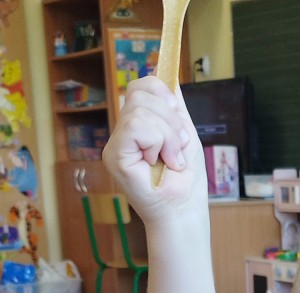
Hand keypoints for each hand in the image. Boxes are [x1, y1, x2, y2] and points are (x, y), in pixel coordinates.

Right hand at [103, 77, 205, 223]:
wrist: (184, 209)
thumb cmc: (185, 179)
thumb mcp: (183, 133)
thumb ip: (174, 108)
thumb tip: (170, 76)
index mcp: (136, 125)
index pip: (139, 87)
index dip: (161, 91)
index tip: (178, 114)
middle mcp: (121, 134)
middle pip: (139, 94)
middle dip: (170, 118)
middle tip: (178, 146)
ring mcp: (115, 146)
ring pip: (140, 111)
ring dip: (167, 135)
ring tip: (172, 158)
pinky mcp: (114, 157)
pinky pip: (135, 128)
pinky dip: (157, 142)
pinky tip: (160, 162)